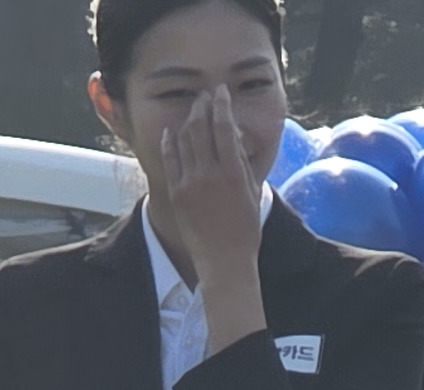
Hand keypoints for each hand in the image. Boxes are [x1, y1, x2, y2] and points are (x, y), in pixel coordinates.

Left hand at [160, 86, 267, 326]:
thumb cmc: (245, 233)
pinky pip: (170, 158)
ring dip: (188, 120)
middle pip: (201, 126)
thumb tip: (233, 138)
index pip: (224, 126)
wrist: (224, 263)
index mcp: (233, 173)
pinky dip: (171, 140)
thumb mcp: (253, 195)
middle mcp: (210, 173)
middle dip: (203, 106)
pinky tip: (173, 131)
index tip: (221, 93)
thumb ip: (242, 165)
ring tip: (193, 113)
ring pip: (184, 138)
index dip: (221, 104)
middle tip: (205, 97)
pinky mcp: (176, 192)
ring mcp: (190, 182)